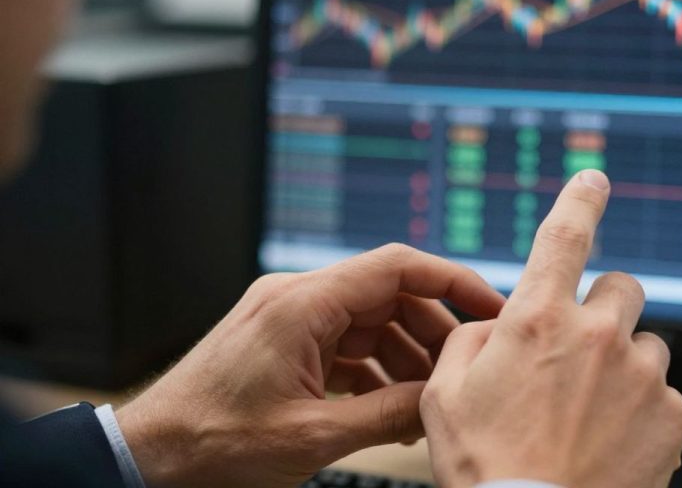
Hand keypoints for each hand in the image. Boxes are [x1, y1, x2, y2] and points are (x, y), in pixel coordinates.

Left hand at [116, 244, 504, 487]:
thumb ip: (387, 414)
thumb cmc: (214, 442)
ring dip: (403, 359)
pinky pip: (345, 345)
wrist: (150, 456)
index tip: (488, 304)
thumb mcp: (314, 436)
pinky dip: (373, 372)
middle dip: (431, 334)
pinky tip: (390, 409)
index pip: (396, 267)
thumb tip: (442, 401)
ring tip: (427, 403)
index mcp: (303, 304)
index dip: (452, 280)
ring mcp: (289, 320)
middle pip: (388, 296)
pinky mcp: (283, 343)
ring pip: (370, 323)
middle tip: (460, 372)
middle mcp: (297, 299)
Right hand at [421, 170, 681, 487]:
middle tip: (582, 351)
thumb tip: (497, 326)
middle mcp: (598, 336)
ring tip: (592, 415)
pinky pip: (664, 394)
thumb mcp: (445, 397)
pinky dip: (642, 411)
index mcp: (539, 321)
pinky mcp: (672, 415)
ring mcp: (641, 375)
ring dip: (623, 366)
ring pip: (645, 346)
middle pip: (622, 288)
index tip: (594, 179)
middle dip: (603, 309)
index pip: (565, 236)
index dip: (580, 199)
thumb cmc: (486, 469)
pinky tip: (612, 443)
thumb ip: (470, 341)